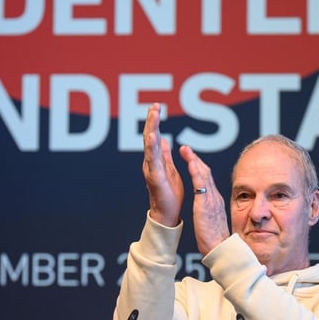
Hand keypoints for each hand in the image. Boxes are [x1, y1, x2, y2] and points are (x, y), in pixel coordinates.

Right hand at [142, 103, 182, 226]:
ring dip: (151, 128)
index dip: (154, 121)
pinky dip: (152, 147)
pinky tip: (154, 135)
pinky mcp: (155, 177)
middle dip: (152, 120)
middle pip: (149, 137)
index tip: (156, 107)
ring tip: (153, 115)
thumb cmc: (169, 193)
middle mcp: (150, 162)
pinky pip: (153, 159)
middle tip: (154, 106)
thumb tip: (163, 139)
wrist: (167, 213)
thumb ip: (165, 154)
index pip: (153, 136)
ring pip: (149, 145)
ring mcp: (151, 169)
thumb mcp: (169, 168)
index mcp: (155, 159)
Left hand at [179, 144, 229, 255]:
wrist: (220, 249)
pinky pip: (201, 185)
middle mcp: (214, 197)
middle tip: (185, 148)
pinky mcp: (206, 204)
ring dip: (194, 160)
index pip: (207, 179)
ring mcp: (211, 199)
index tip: (191, 158)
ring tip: (185, 150)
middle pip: (206, 172)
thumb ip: (210, 210)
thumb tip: (207, 206)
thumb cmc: (215, 239)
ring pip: (204, 174)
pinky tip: (190, 163)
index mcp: (215, 200)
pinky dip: (195, 172)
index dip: (198, 167)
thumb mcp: (212, 220)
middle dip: (195, 158)